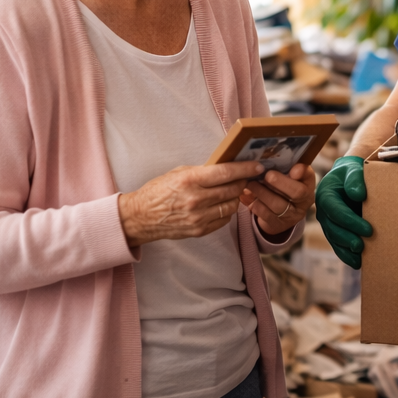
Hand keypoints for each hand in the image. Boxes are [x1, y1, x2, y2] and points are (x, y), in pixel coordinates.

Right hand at [118, 161, 258, 247]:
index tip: (257, 166)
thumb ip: (203, 171)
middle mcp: (196, 199)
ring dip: (235, 197)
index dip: (245, 169)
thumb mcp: (179, 173)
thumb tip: (227, 167)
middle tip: (244, 177)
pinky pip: (224, 219)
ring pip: (232, 206)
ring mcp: (198, 217)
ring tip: (230, 191)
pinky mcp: (199, 230)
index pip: (226, 173)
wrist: (141, 217)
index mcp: (190, 180)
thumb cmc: (159, 191)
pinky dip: (226, 211)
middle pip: (233, 189)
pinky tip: (221, 204)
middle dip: (242, 182)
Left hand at [241, 163, 315, 236]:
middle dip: (281, 183)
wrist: (279, 213)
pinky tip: (246, 195)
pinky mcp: (278, 224)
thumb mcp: (286, 175)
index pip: (308, 176)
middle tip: (267, 175)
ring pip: (278, 204)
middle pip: (297, 192)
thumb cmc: (282, 187)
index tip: (293, 170)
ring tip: (250, 184)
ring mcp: (292, 215)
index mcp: (307, 184)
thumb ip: (284, 166)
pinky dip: (254, 203)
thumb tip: (270, 159)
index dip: (302, 172)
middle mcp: (304, 201)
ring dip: (262, 192)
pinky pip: (265, 214)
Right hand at [317, 156, 370, 268]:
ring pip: (334, 240)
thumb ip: (355, 179)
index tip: (369, 230)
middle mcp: (323, 211)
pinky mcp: (334, 231)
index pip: (336, 211)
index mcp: (325, 195)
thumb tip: (359, 194)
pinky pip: (337, 245)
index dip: (351, 222)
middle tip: (363, 246)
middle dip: (348, 239)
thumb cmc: (352, 173)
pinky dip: (346, 255)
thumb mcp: (353, 170)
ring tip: (361, 258)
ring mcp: (327, 223)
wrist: (349, 177)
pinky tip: (358, 263)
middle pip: (333, 229)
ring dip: (346, 250)